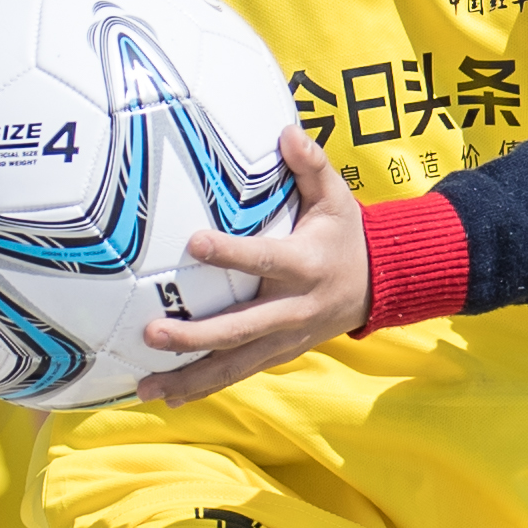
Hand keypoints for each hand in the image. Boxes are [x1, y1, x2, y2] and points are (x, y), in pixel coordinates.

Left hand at [138, 131, 371, 404]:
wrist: (380, 286)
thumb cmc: (345, 234)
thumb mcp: (337, 197)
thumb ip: (311, 165)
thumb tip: (287, 132)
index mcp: (304, 265)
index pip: (263, 259)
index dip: (231, 253)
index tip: (194, 243)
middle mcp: (293, 309)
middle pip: (239, 329)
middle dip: (194, 336)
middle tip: (151, 333)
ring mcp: (286, 339)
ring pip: (234, 365)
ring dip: (189, 378)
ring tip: (147, 386)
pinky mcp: (279, 355)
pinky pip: (237, 374)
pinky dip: (203, 387)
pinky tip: (167, 395)